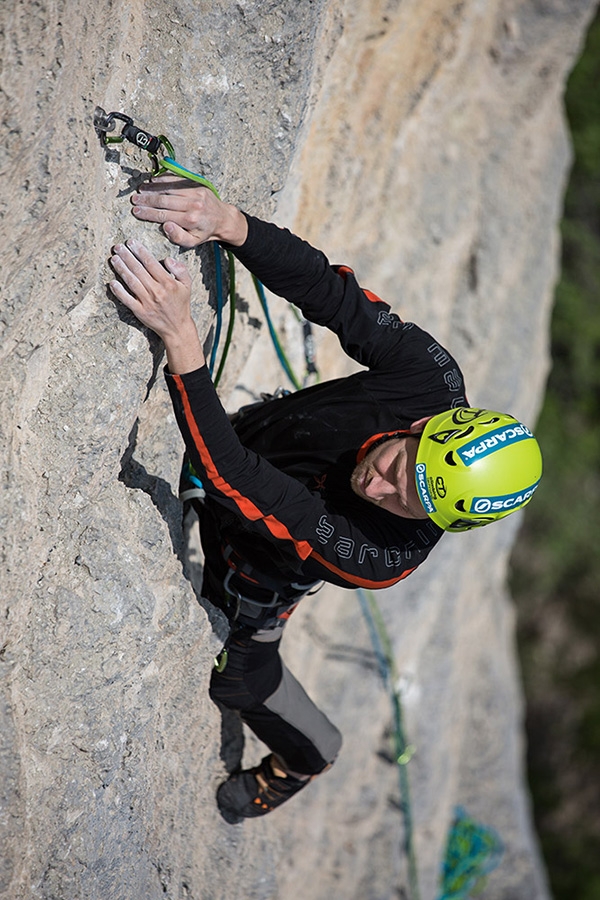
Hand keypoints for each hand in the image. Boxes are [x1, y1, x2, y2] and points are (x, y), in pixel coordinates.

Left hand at [109, 239, 203, 372]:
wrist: (177, 328)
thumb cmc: (181, 304)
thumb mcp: (187, 285)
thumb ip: (180, 270)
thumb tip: (167, 259)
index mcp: (167, 283)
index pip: (151, 263)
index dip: (140, 251)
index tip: (131, 242)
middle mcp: (156, 291)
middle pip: (138, 270)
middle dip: (127, 256)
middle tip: (118, 246)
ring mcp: (147, 302)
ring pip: (131, 282)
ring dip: (121, 269)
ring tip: (114, 258)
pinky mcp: (140, 312)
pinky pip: (127, 300)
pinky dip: (119, 291)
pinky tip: (112, 282)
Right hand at [130, 175, 247, 248]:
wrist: (223, 218)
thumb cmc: (204, 232)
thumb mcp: (193, 242)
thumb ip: (178, 237)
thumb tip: (165, 226)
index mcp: (190, 220)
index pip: (163, 215)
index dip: (147, 213)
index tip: (135, 211)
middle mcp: (193, 204)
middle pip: (164, 200)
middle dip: (147, 200)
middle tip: (134, 200)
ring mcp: (195, 192)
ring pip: (168, 188)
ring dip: (152, 188)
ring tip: (140, 190)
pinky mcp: (196, 184)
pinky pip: (176, 180)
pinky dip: (163, 179)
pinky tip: (152, 181)